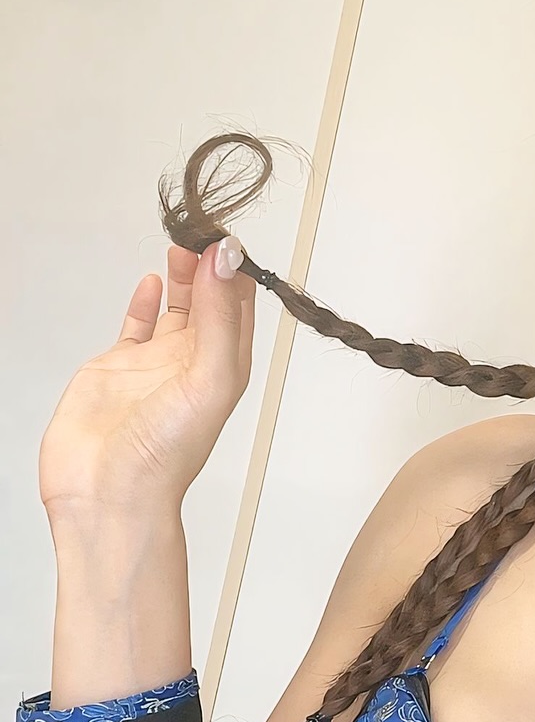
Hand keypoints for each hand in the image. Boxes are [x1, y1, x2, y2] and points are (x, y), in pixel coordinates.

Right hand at [39, 239, 255, 518]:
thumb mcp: (210, 377)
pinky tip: (151, 279)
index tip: (225, 236)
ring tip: (182, 244)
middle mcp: (194, 364)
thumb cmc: (165, 453)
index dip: (236, 269)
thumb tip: (226, 260)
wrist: (108, 492)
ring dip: (183, 277)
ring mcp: (155, 365)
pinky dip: (145, 301)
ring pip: (177, 309)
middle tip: (201, 230)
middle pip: (212, 302)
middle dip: (210, 265)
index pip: (241, 306)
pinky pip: (137, 326)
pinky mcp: (118, 369)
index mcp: (226, 366)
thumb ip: (220, 317)